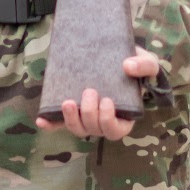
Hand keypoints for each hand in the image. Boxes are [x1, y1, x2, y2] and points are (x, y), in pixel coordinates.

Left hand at [35, 48, 161, 139]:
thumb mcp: (148, 63)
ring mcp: (86, 116)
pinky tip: (42, 120)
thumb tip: (128, 67)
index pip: (115, 130)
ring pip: (77, 128)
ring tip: (68, 102)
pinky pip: (60, 122)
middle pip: (93, 129)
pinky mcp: (73, 109)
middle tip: (89, 91)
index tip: (107, 101)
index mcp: (124, 116)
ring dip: (70, 119)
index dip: (109, 121)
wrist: (120, 58)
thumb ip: (144, 65)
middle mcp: (103, 120)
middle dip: (89, 114)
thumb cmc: (137, 67)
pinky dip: (51, 123)